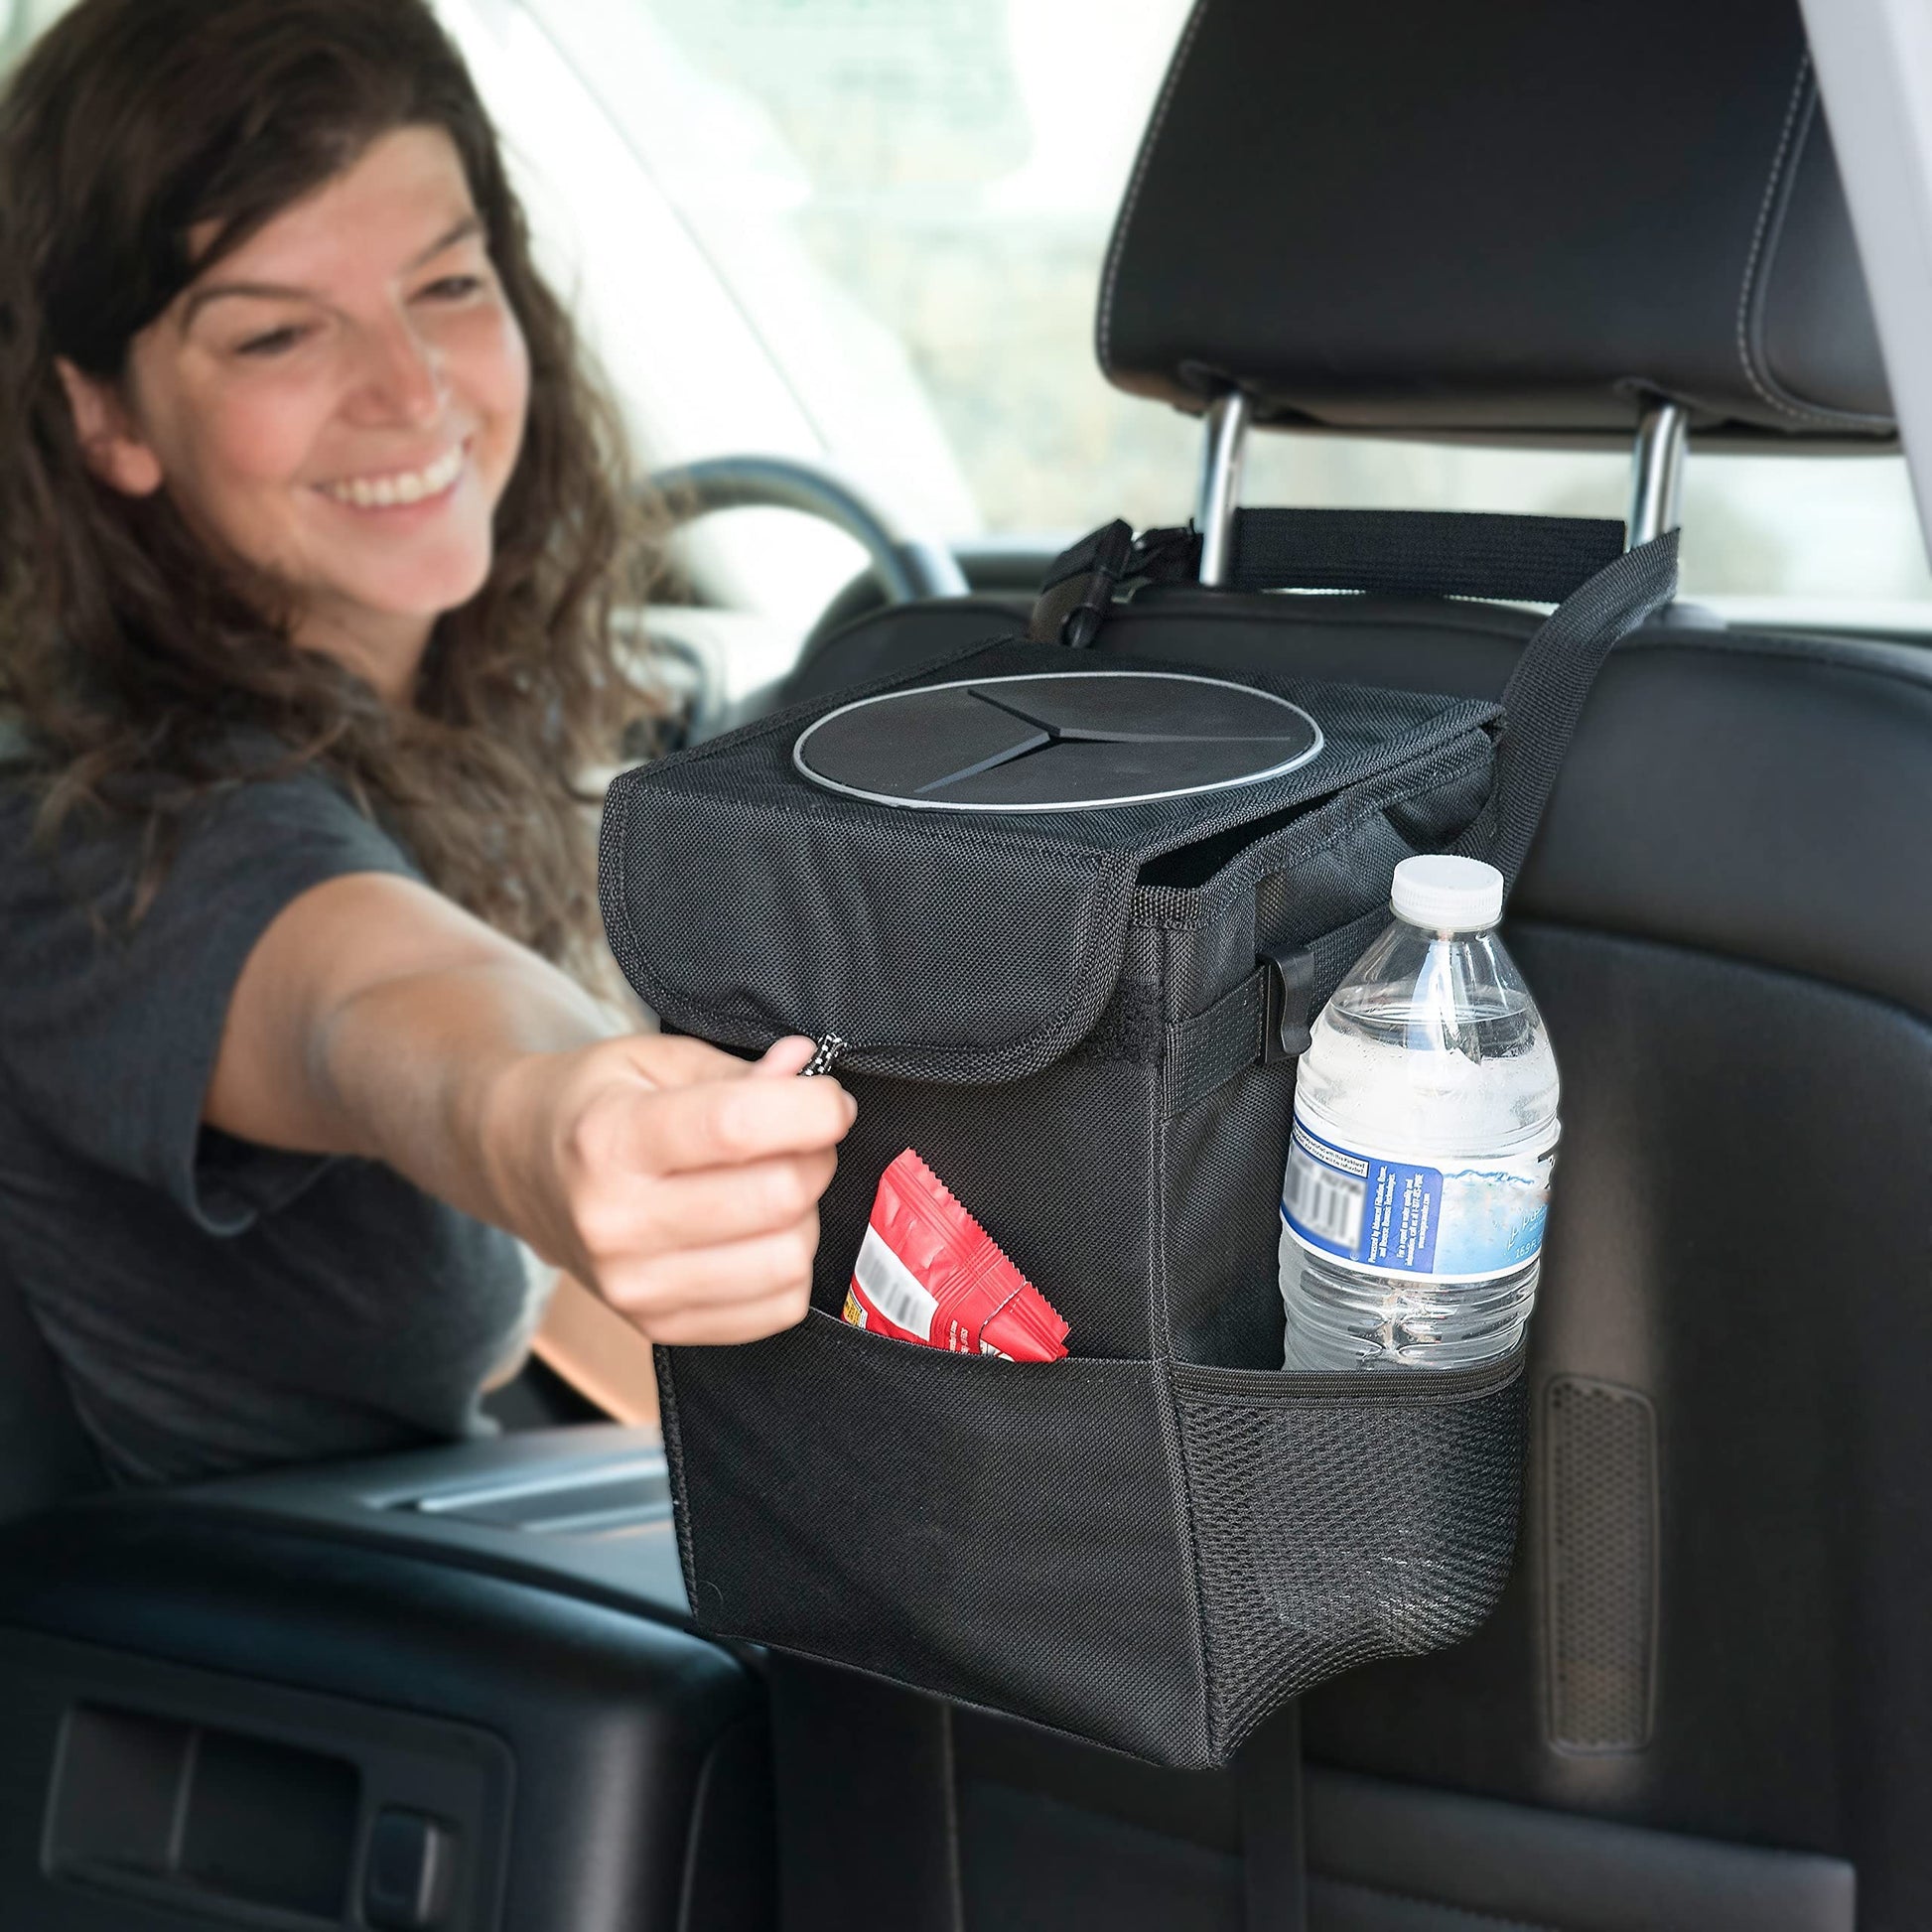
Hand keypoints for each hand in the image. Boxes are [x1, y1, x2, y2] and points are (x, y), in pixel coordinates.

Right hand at [483, 1032, 854, 1344]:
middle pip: (778, 1196)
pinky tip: (759, 1233)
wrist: (520, 1168)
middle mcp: (615, 1222)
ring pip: (788, 1259)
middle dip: (816, 1156)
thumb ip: (737, 1069)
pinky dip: (790, 1267)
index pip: (738, 1127)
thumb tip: (804, 1067)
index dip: (812, 1109)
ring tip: (775, 1185)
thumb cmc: (596, 1104)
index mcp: (609, 1139)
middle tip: (802, 1137)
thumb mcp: (654, 1060)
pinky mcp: (658, 1327)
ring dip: (806, 1215)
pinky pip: (777, 1309)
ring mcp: (634, 1287)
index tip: (829, 1098)